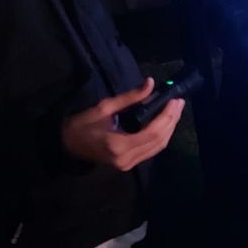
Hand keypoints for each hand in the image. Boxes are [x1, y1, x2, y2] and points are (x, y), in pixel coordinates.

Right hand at [61, 78, 183, 171]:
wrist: (67, 144)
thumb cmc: (83, 124)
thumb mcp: (104, 107)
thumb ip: (130, 98)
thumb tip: (150, 83)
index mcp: (119, 144)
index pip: (152, 132)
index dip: (167, 117)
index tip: (175, 101)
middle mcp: (126, 158)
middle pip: (159, 141)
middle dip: (172, 121)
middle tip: (179, 103)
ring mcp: (128, 164)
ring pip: (158, 147)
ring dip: (169, 128)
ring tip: (176, 110)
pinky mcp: (129, 164)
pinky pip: (151, 150)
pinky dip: (161, 136)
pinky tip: (166, 122)